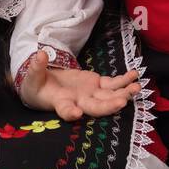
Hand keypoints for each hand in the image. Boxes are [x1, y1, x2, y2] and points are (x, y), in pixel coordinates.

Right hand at [18, 50, 141, 120]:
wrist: (47, 87)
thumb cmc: (37, 86)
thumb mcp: (32, 78)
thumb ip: (36, 68)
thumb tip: (40, 55)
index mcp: (60, 102)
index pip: (64, 109)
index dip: (70, 112)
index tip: (76, 113)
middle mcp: (79, 102)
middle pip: (95, 107)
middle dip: (109, 106)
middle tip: (121, 102)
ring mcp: (90, 94)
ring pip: (109, 97)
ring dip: (123, 93)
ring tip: (136, 87)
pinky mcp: (96, 84)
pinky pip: (113, 84)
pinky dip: (124, 81)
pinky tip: (134, 75)